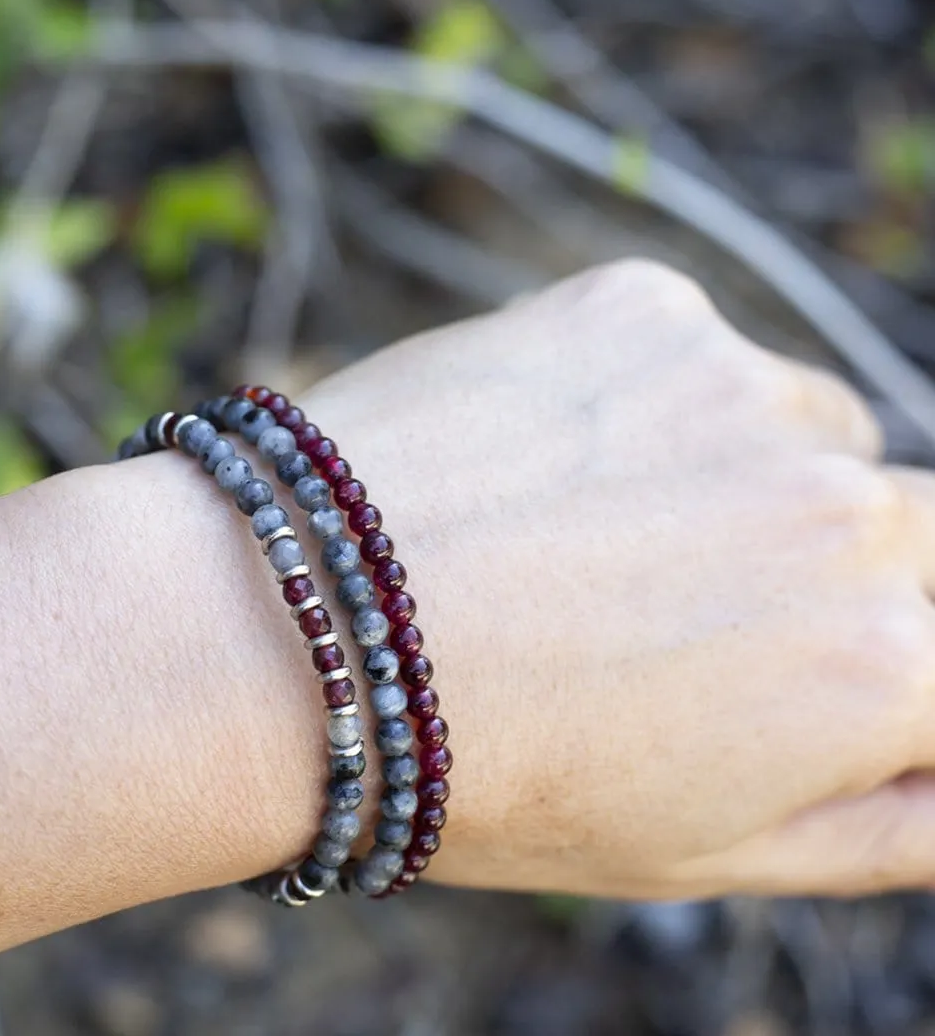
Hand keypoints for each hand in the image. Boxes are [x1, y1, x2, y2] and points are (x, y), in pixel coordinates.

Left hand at [300, 258, 934, 898]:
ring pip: (811, 430)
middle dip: (832, 575)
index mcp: (881, 668)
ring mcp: (740, 391)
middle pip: (913, 530)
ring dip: (747, 478)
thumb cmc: (481, 772)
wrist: (284, 633)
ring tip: (592, 541)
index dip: (875, 671)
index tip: (780, 668)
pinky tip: (542, 466)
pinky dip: (651, 405)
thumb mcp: (700, 848)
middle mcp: (842, 511)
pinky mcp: (643, 309)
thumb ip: (884, 825)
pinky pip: (700, 358)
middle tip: (689, 609)